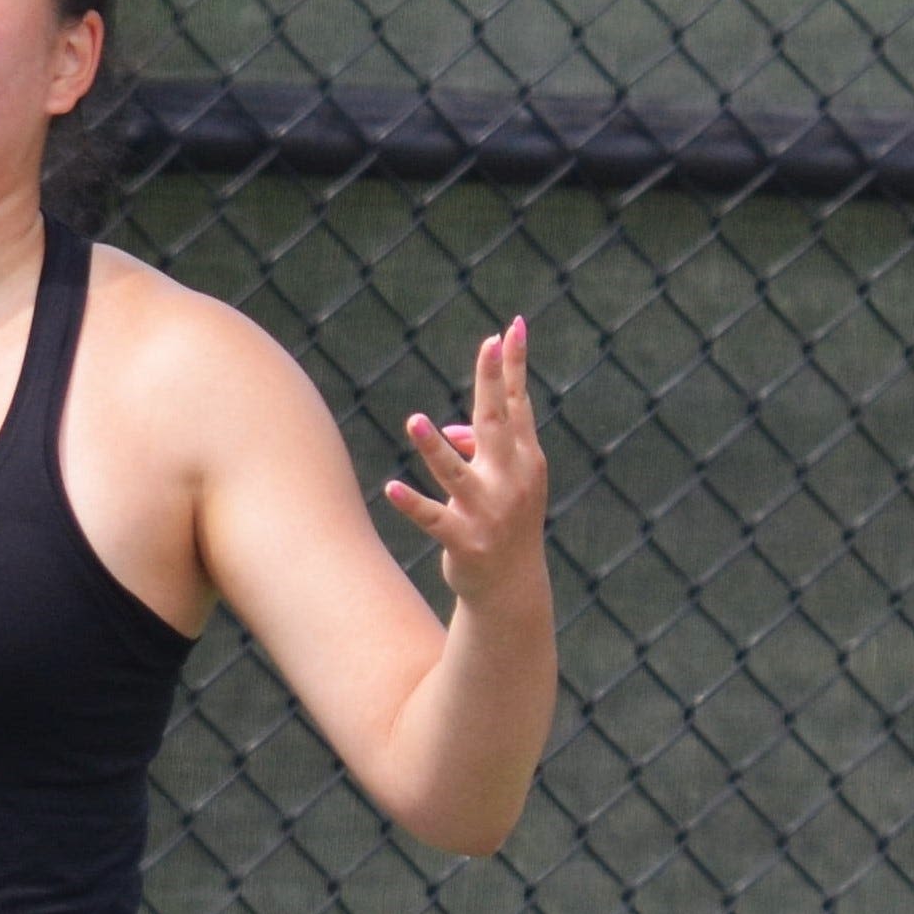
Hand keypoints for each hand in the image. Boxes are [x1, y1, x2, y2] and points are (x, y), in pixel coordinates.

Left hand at [384, 317, 548, 609]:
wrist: (512, 586)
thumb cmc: (505, 520)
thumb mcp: (502, 480)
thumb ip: (478, 445)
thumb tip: (448, 430)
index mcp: (524, 459)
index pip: (518, 403)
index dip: (513, 366)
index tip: (511, 327)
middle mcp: (511, 480)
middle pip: (496, 422)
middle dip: (491, 382)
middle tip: (486, 344)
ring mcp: (488, 511)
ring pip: (456, 474)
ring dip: (435, 448)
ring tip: (415, 421)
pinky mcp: (464, 540)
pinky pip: (433, 518)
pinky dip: (411, 504)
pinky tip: (389, 488)